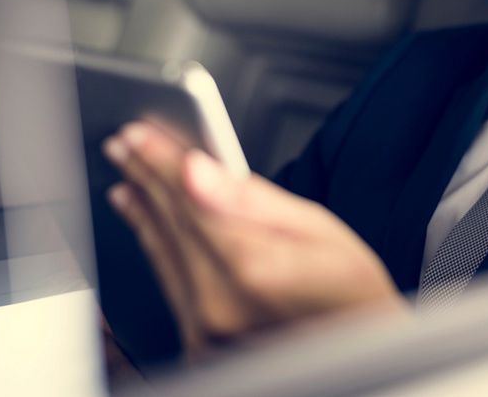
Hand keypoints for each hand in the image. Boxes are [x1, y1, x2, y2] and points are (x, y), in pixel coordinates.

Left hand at [102, 122, 405, 354]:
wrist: (363, 356)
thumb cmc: (353, 296)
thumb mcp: (320, 231)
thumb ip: (251, 199)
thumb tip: (198, 170)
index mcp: (253, 267)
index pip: (190, 196)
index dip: (160, 159)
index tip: (138, 131)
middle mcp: (221, 305)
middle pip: (171, 222)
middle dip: (146, 175)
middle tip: (124, 142)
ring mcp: (206, 331)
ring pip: (161, 251)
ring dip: (142, 208)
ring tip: (129, 174)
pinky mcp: (200, 346)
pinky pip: (167, 282)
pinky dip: (153, 244)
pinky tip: (144, 220)